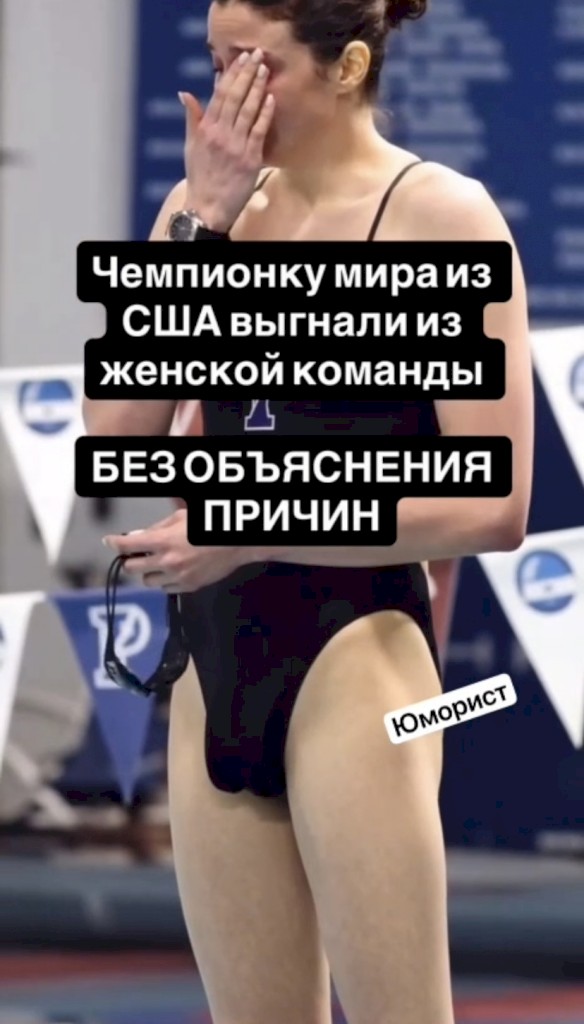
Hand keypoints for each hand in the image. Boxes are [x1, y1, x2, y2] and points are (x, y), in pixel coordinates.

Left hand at [102, 510, 252, 593]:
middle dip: (131, 559)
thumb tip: (137, 536)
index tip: (109, 541)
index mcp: (163, 541)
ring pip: (147, 581)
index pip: (127, 546)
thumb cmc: (208, 526)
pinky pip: (166, 589)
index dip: (114, 543)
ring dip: (148, 571)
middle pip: (131, 567)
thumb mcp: (180, 517)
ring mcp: (177, 577)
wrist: (236, 544)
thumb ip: (157, 528)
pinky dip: (165, 581)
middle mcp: (167, 562)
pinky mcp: (188, 587)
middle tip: (137, 553)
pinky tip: (173, 570)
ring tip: (159, 562)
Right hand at [179, 47, 274, 231]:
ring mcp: (236, 146)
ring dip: (257, 88)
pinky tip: (270, 98)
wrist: (208, 207)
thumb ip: (192, 119)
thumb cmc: (200, 178)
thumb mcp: (191, 146)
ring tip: (264, 70)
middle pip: (235, 97)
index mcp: (206, 130)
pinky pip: (259, 131)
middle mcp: (220, 135)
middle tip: (257, 55)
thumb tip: (185, 94)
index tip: (240, 59)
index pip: (220, 95)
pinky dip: (265, 113)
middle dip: (246, 74)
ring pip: (248, 110)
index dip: (231, 75)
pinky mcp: (250, 159)